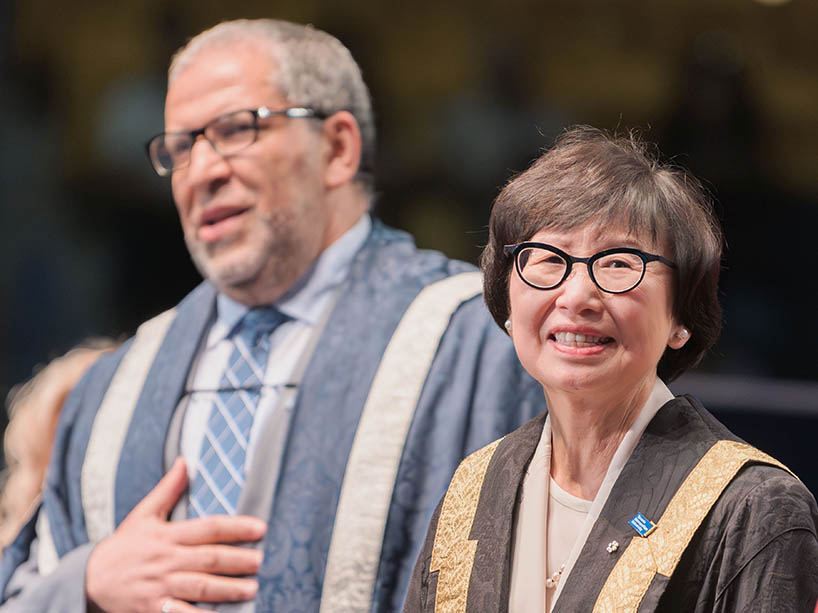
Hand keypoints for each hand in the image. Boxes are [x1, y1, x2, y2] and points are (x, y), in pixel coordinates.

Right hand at [85, 457, 265, 612]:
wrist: (89, 579)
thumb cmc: (124, 546)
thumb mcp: (143, 514)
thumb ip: (168, 489)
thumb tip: (185, 461)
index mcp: (168, 535)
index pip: (209, 528)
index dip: (236, 527)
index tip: (260, 528)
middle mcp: (167, 560)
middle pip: (208, 559)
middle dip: (237, 560)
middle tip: (261, 561)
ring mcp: (161, 587)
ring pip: (200, 587)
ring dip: (227, 589)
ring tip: (252, 589)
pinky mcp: (153, 610)